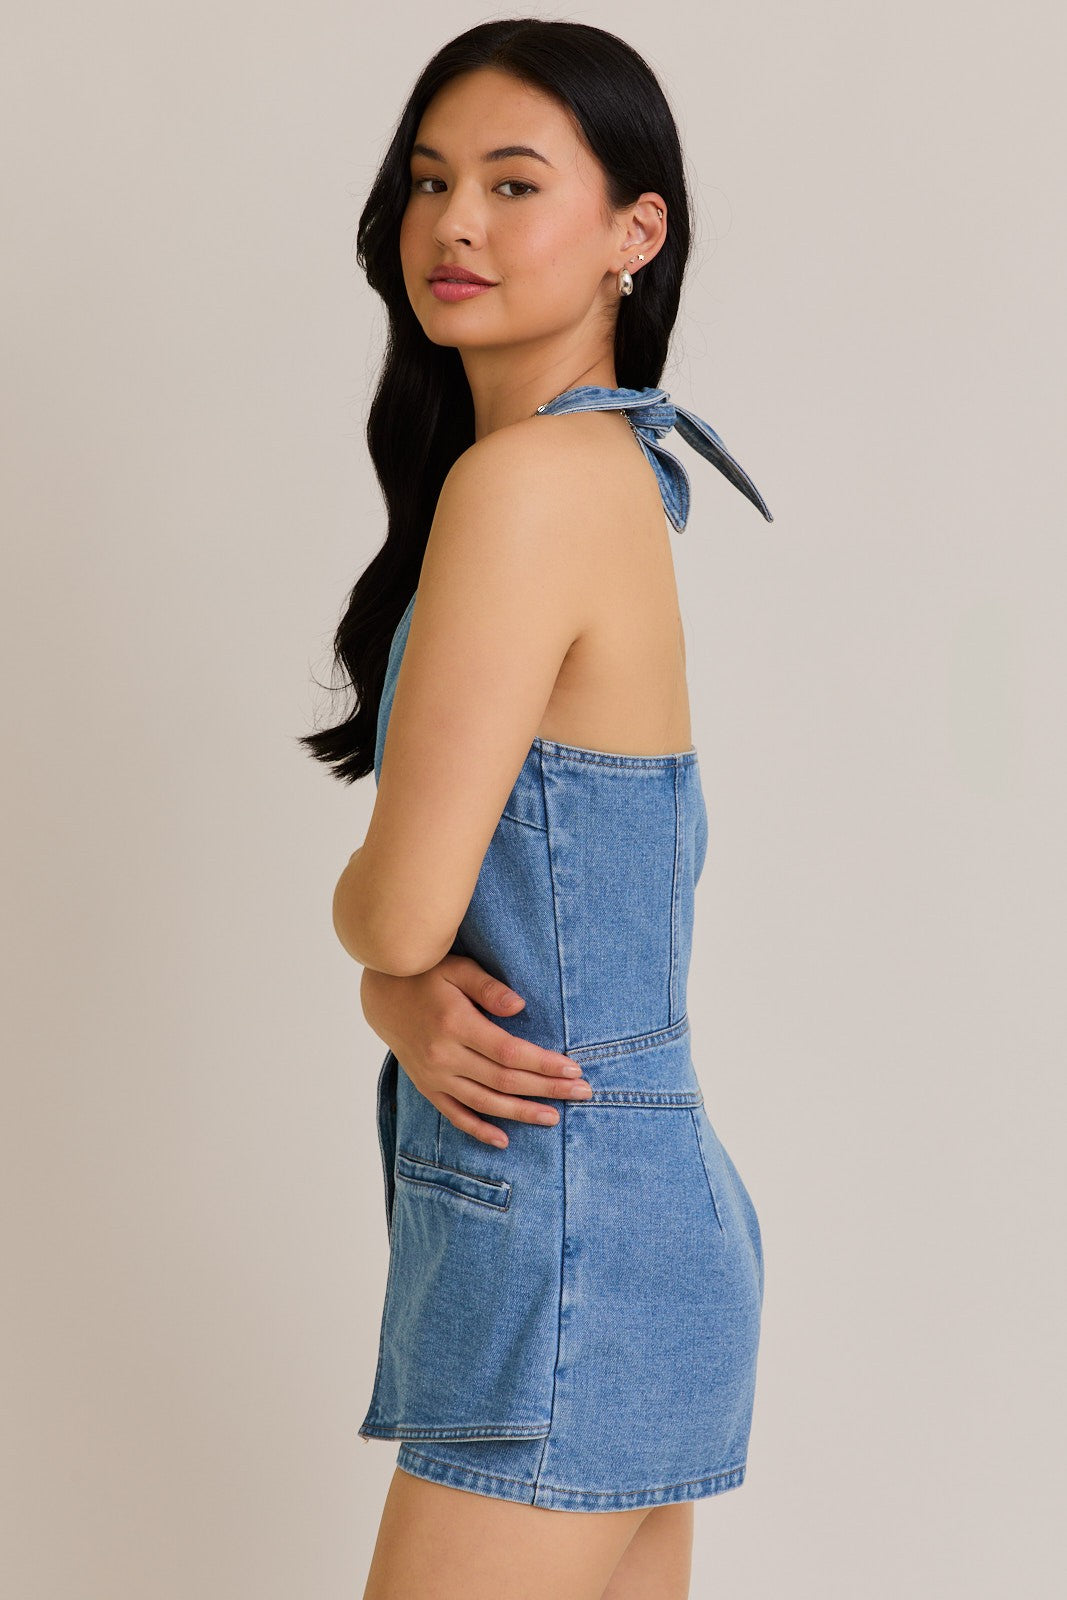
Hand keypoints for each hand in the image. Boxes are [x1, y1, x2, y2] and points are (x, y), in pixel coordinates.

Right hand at [360, 953, 591, 1148]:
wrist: (382, 995)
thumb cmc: (426, 975)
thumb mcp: (457, 969)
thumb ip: (489, 988)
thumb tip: (520, 1006)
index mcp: (455, 1025)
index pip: (509, 1053)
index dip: (543, 1064)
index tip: (573, 1069)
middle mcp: (444, 1056)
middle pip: (504, 1081)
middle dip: (546, 1089)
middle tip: (582, 1092)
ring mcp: (434, 1075)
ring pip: (484, 1103)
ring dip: (521, 1113)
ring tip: (554, 1117)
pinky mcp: (427, 1086)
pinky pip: (455, 1114)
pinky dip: (479, 1130)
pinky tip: (504, 1140)